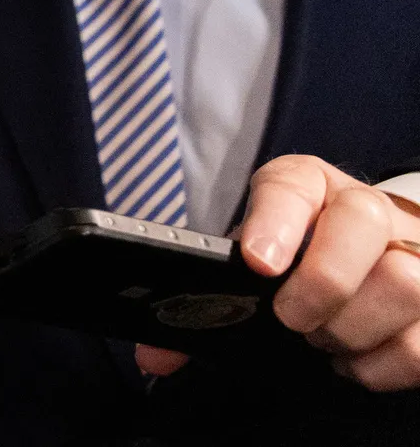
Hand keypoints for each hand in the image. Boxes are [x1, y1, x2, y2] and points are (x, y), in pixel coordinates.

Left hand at [137, 156, 419, 389]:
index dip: (275, 222)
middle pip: (363, 223)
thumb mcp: (250, 258)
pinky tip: (354, 360)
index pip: (292, 184)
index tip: (257, 263)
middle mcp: (369, 210)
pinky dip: (382, 363)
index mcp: (308, 186)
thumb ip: (203, 298)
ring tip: (321, 339)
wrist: (370, 256)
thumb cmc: (297, 257)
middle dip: (323, 281)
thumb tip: (153, 356)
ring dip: (353, 327)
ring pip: (406, 282)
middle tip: (291, 319)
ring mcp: (415, 253)